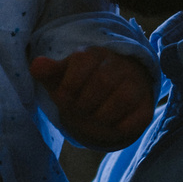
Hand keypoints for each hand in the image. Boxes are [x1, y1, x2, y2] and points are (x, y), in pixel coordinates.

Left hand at [31, 48, 155, 151]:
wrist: (113, 91)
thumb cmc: (81, 84)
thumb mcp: (62, 77)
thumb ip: (49, 72)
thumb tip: (36, 66)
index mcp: (93, 54)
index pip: (81, 62)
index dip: (68, 88)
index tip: (63, 99)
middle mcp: (118, 64)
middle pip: (103, 82)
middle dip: (84, 104)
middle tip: (78, 112)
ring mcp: (136, 83)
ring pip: (123, 98)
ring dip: (102, 116)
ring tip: (93, 118)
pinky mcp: (146, 105)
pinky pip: (139, 117)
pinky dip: (121, 127)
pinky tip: (110, 125)